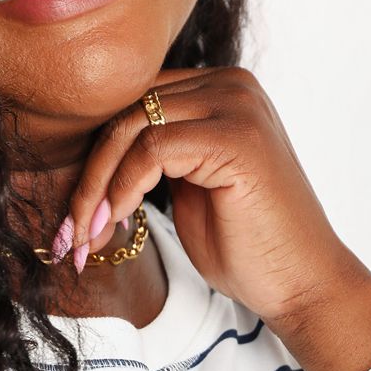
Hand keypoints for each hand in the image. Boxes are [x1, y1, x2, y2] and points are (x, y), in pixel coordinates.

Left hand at [57, 65, 361, 326]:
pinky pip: (152, 150)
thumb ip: (156, 156)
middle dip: (89, 176)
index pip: (135, 101)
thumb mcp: (189, 189)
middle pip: (127, 109)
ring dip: (97, 189)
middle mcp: (231, 85)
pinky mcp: (235, 136)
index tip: (74, 218)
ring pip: (132, 127)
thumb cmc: (248, 249)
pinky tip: (115, 226)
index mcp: (221, 91)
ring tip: (85, 240)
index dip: (96, 157)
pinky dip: (122, 190)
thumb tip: (94, 150)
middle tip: (68, 235)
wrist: (301, 285)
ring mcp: (236, 105)